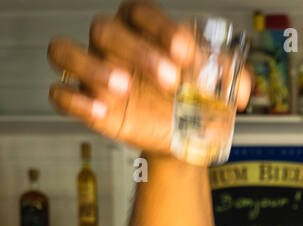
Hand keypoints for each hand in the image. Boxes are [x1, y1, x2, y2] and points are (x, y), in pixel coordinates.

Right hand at [46, 1, 250, 156]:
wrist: (185, 136)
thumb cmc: (196, 98)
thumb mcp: (222, 86)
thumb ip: (236, 79)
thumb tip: (242, 90)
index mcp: (144, 29)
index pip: (141, 13)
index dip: (162, 29)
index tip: (186, 53)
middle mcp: (114, 44)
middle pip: (105, 29)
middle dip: (138, 51)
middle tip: (171, 80)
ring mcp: (94, 72)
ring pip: (65, 51)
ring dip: (91, 67)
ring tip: (123, 88)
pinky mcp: (86, 102)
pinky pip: (60, 93)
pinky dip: (74, 100)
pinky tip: (101, 111)